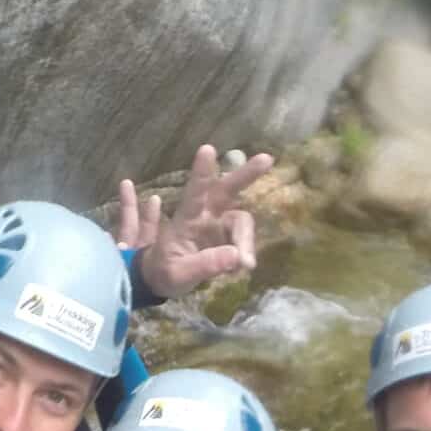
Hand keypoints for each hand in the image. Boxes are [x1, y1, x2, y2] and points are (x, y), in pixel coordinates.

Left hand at [119, 144, 269, 299]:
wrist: (163, 281)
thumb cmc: (164, 272)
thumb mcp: (179, 274)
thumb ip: (206, 265)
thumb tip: (237, 257)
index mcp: (186, 219)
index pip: (194, 193)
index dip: (202, 173)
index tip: (207, 149)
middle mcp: (205, 215)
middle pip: (226, 190)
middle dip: (245, 175)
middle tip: (267, 159)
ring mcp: (218, 225)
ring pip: (241, 220)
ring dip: (247, 239)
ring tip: (246, 265)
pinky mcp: (228, 237)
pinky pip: (244, 239)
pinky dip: (246, 252)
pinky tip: (242, 267)